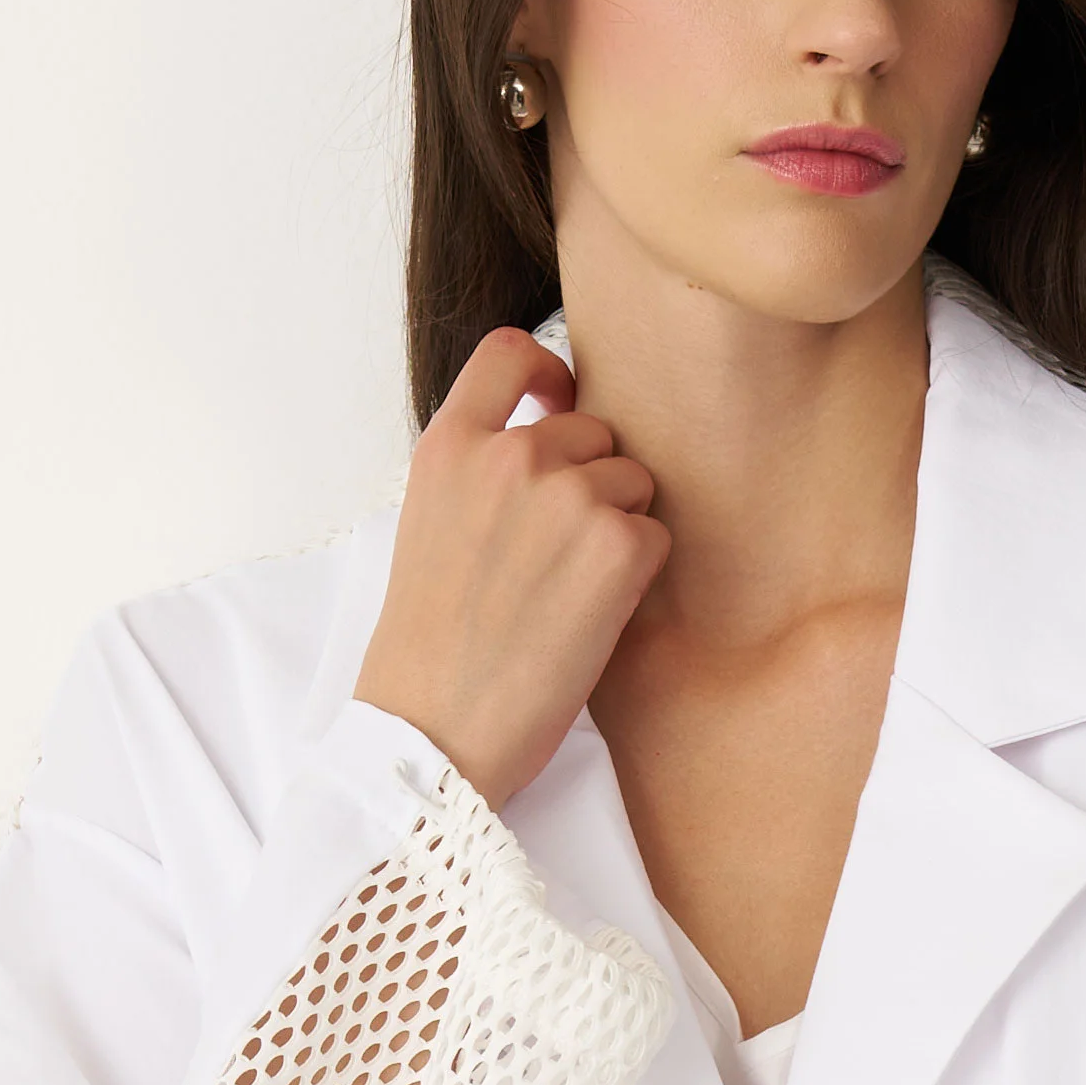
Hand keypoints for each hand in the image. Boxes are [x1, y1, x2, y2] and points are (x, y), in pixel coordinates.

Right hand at [355, 327, 669, 806]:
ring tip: (567, 594)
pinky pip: (656, 536)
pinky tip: (591, 618)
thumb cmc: (429, 651)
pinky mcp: (615, 547)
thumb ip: (481, 474)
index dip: (549, 370)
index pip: (509, 352)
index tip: (559, 399)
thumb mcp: (430, 528)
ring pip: (632, 483)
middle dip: (591, 482)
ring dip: (618, 530)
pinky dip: (637, 577)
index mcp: (449, 447)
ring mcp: (565, 497)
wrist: (434, 732)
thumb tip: (550, 445)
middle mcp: (508, 456)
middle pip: (593, 431)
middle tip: (556, 559)